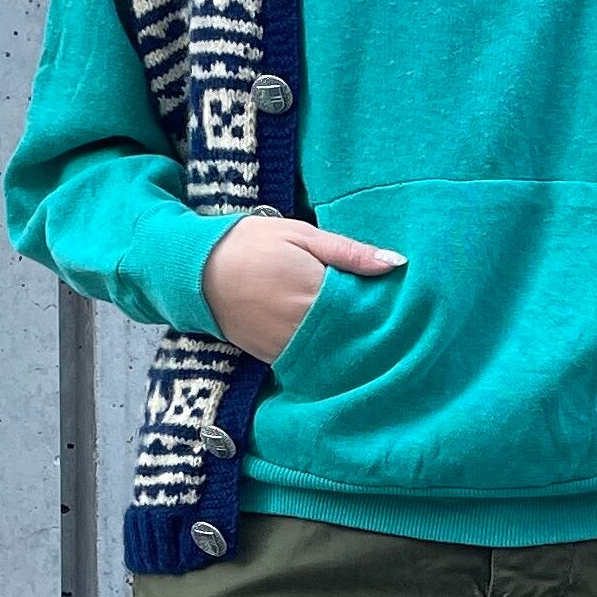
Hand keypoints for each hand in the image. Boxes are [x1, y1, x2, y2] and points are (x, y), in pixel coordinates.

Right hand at [200, 215, 403, 361]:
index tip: (401, 305)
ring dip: (349, 346)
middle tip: (393, 322)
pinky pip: (308, 362)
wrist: (196, 271)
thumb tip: (396, 263)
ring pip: (333, 355)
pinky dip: (324, 356)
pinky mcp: (272, 358)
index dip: (386, 310)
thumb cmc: (250, 243)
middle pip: (353, 337)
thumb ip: (349, 252)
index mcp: (315, 292)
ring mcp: (286, 347)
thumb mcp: (301, 234)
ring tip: (368, 334)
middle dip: (372, 331)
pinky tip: (333, 344)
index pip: (367, 311)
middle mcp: (303, 327)